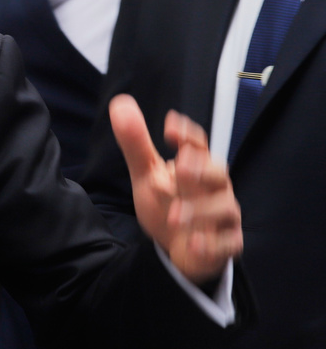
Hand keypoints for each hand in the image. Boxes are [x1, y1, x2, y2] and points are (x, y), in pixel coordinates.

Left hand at [110, 94, 242, 284]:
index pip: (197, 144)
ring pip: (224, 207)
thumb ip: (135, 143)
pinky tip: (192, 244)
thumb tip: (120, 103)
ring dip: (201, 210)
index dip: (187, 135)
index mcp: (196, 165)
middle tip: (181, 170)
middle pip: (219, 172)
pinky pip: (227, 242)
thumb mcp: (146, 173)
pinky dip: (211, 243)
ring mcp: (223, 215)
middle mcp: (214, 187)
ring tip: (175, 216)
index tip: (170, 127)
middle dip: (202, 170)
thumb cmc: (167, 201)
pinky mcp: (226, 243)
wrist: (177, 245)